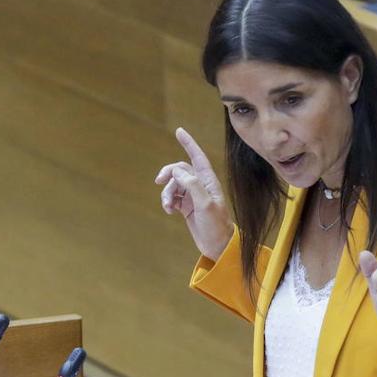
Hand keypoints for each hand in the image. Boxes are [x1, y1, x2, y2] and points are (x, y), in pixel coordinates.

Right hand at [154, 128, 232, 260]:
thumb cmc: (216, 225)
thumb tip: (178, 170)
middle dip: (168, 174)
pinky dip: (167, 202)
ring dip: (166, 193)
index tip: (179, 131)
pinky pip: (172, 197)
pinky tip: (169, 211)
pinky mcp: (186, 206)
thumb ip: (192, 184)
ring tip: (167, 206)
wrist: (217, 246)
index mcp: (209, 181)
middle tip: (158, 181)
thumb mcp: (205, 204)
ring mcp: (193, 196)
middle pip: (180, 169)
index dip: (189, 143)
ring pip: (174, 185)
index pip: (198, 157)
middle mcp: (201, 185)